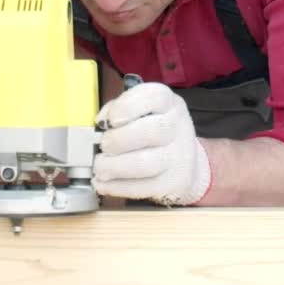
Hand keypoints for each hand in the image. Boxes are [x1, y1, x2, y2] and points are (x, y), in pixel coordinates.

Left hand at [93, 82, 210, 205]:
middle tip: (103, 146)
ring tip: (99, 167)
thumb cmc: (152, 130)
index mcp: (168, 103)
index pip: (155, 96)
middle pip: (152, 131)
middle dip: (119, 140)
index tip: (110, 120)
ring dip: (114, 167)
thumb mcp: (141, 110)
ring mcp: (178, 156)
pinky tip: (103, 184)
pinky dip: (117, 187)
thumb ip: (119, 109)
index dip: (128, 106)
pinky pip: (143, 188)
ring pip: (146, 163)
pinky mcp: (173, 183)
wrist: (184, 162)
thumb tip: (101, 121)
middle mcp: (177, 126)